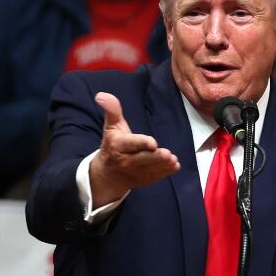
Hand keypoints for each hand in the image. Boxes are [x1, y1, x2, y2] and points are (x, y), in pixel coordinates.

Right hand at [89, 92, 179, 207]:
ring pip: (151, 169)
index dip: (142, 143)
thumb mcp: (111, 126)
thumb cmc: (112, 145)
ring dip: (163, 165)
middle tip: (168, 154)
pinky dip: (165, 172)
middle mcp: (126, 160)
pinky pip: (155, 176)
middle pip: (143, 158)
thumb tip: (101, 95)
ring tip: (173, 160)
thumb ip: (112, 110)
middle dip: (156, 157)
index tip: (153, 143)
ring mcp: (135, 172)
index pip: (131, 144)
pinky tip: (174, 166)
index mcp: (118, 145)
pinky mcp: (143, 179)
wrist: (107, 174)